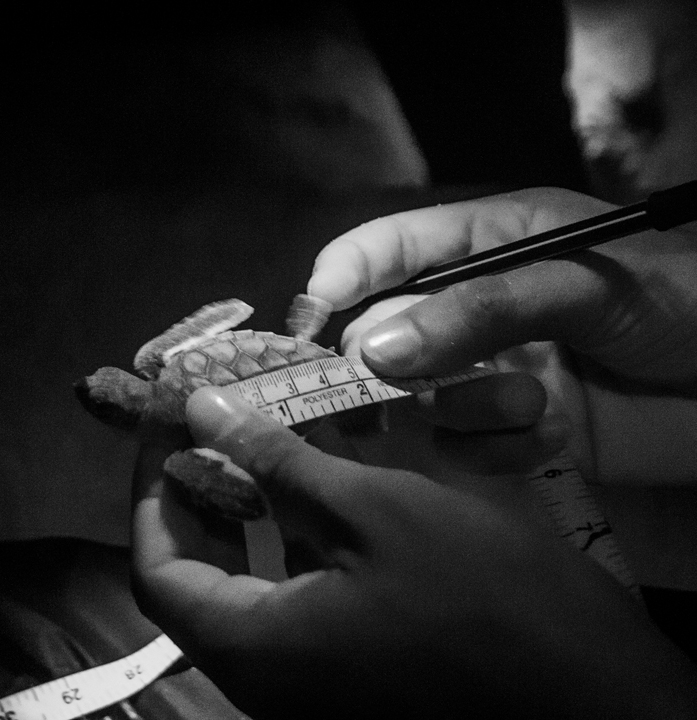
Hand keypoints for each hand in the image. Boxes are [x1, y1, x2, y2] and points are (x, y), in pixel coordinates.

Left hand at [132, 386, 696, 718]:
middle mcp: (266, 680)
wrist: (599, 699)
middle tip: (211, 429)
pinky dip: (292, 548)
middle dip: (196, 498)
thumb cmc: (484, 598)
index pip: (156, 567)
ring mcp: (309, 689)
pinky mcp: (349, 683)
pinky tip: (321, 495)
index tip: (167, 427)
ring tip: (261, 447)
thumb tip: (198, 413)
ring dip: (245, 518)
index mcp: (253, 646)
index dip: (151, 490)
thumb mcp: (377, 512)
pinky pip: (294, 609)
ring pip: (245, 592)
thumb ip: (278, 464)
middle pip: (195, 580)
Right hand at [308, 187, 696, 485]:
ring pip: (419, 402)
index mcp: (487, 244)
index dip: (343, 274)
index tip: (315, 314)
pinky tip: (551, 437)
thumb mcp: (582, 283)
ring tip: (529, 403)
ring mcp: (491, 375)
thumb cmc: (681, 300)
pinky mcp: (514, 436)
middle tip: (399, 389)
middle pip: (383, 335)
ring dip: (464, 409)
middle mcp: (474, 311)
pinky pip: (466, 451)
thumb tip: (373, 350)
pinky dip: (499, 450)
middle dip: (390, 365)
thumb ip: (480, 308)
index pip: (388, 247)